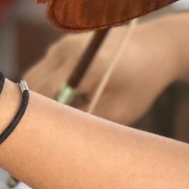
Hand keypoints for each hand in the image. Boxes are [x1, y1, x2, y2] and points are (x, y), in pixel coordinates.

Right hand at [25, 19, 180, 124]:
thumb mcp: (119, 113)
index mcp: (85, 66)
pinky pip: (44, 72)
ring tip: (60, 118)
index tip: (36, 143)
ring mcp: (63, 45)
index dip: (37, 120)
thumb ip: (87, 124)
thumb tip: (57, 138)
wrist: (155, 47)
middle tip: (42, 137)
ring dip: (41, 100)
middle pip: (33, 86)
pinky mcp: (63, 45)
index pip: (45, 96)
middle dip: (35, 112)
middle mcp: (68, 50)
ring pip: (35, 79)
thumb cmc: (141, 83)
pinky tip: (69, 102)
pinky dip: (48, 89)